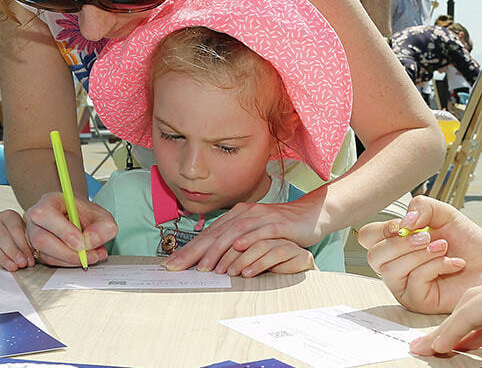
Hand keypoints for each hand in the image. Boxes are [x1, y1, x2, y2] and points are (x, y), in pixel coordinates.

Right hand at [0, 210, 33, 270]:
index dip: (23, 245)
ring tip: (13, 268)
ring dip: (3, 259)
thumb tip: (30, 259)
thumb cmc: (14, 233)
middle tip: (22, 264)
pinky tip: (1, 267)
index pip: (15, 229)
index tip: (29, 258)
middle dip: (13, 253)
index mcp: (7, 215)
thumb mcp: (23, 232)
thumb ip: (27, 242)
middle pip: (1, 237)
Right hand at [24, 191, 116, 267]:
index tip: (81, 243)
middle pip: (41, 240)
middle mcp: (34, 220)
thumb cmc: (84, 213)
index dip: (63, 231)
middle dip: (68, 253)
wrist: (76, 216)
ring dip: (71, 260)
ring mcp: (32, 237)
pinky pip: (49, 262)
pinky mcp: (37, 251)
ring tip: (93, 256)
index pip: (45, 215)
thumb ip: (103, 226)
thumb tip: (91, 241)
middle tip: (89, 255)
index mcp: (47, 203)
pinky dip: (68, 263)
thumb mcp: (100, 214)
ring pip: (45, 254)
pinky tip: (83, 258)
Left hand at [165, 194, 324, 272]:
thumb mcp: (254, 233)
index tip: (172, 265)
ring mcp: (261, 217)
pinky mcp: (278, 224)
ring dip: (219, 251)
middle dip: (195, 252)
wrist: (310, 214)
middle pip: (216, 234)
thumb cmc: (280, 228)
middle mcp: (245, 214)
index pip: (208, 235)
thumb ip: (235, 242)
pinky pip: (261, 233)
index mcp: (236, 215)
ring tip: (206, 268)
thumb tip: (212, 258)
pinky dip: (249, 241)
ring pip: (235, 234)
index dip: (189, 250)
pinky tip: (239, 249)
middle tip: (178, 268)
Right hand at [357, 196, 481, 313]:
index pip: (368, 237)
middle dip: (401, 243)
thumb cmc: (468, 242)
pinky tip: (452, 264)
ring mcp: (405, 286)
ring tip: (443, 247)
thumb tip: (404, 222)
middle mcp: (396, 266)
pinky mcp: (418, 301)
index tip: (407, 224)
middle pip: (374, 256)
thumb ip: (422, 206)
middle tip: (427, 236)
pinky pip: (414, 282)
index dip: (383, 229)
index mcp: (396, 244)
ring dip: (420, 254)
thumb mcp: (443, 213)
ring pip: (391, 270)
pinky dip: (434, 266)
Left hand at [412, 255, 481, 359]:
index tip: (459, 346)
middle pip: (475, 307)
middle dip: (453, 327)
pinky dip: (452, 330)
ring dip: (446, 329)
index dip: (473, 331)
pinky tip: (440, 343)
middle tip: (434, 346)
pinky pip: (471, 314)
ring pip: (468, 308)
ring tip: (428, 348)